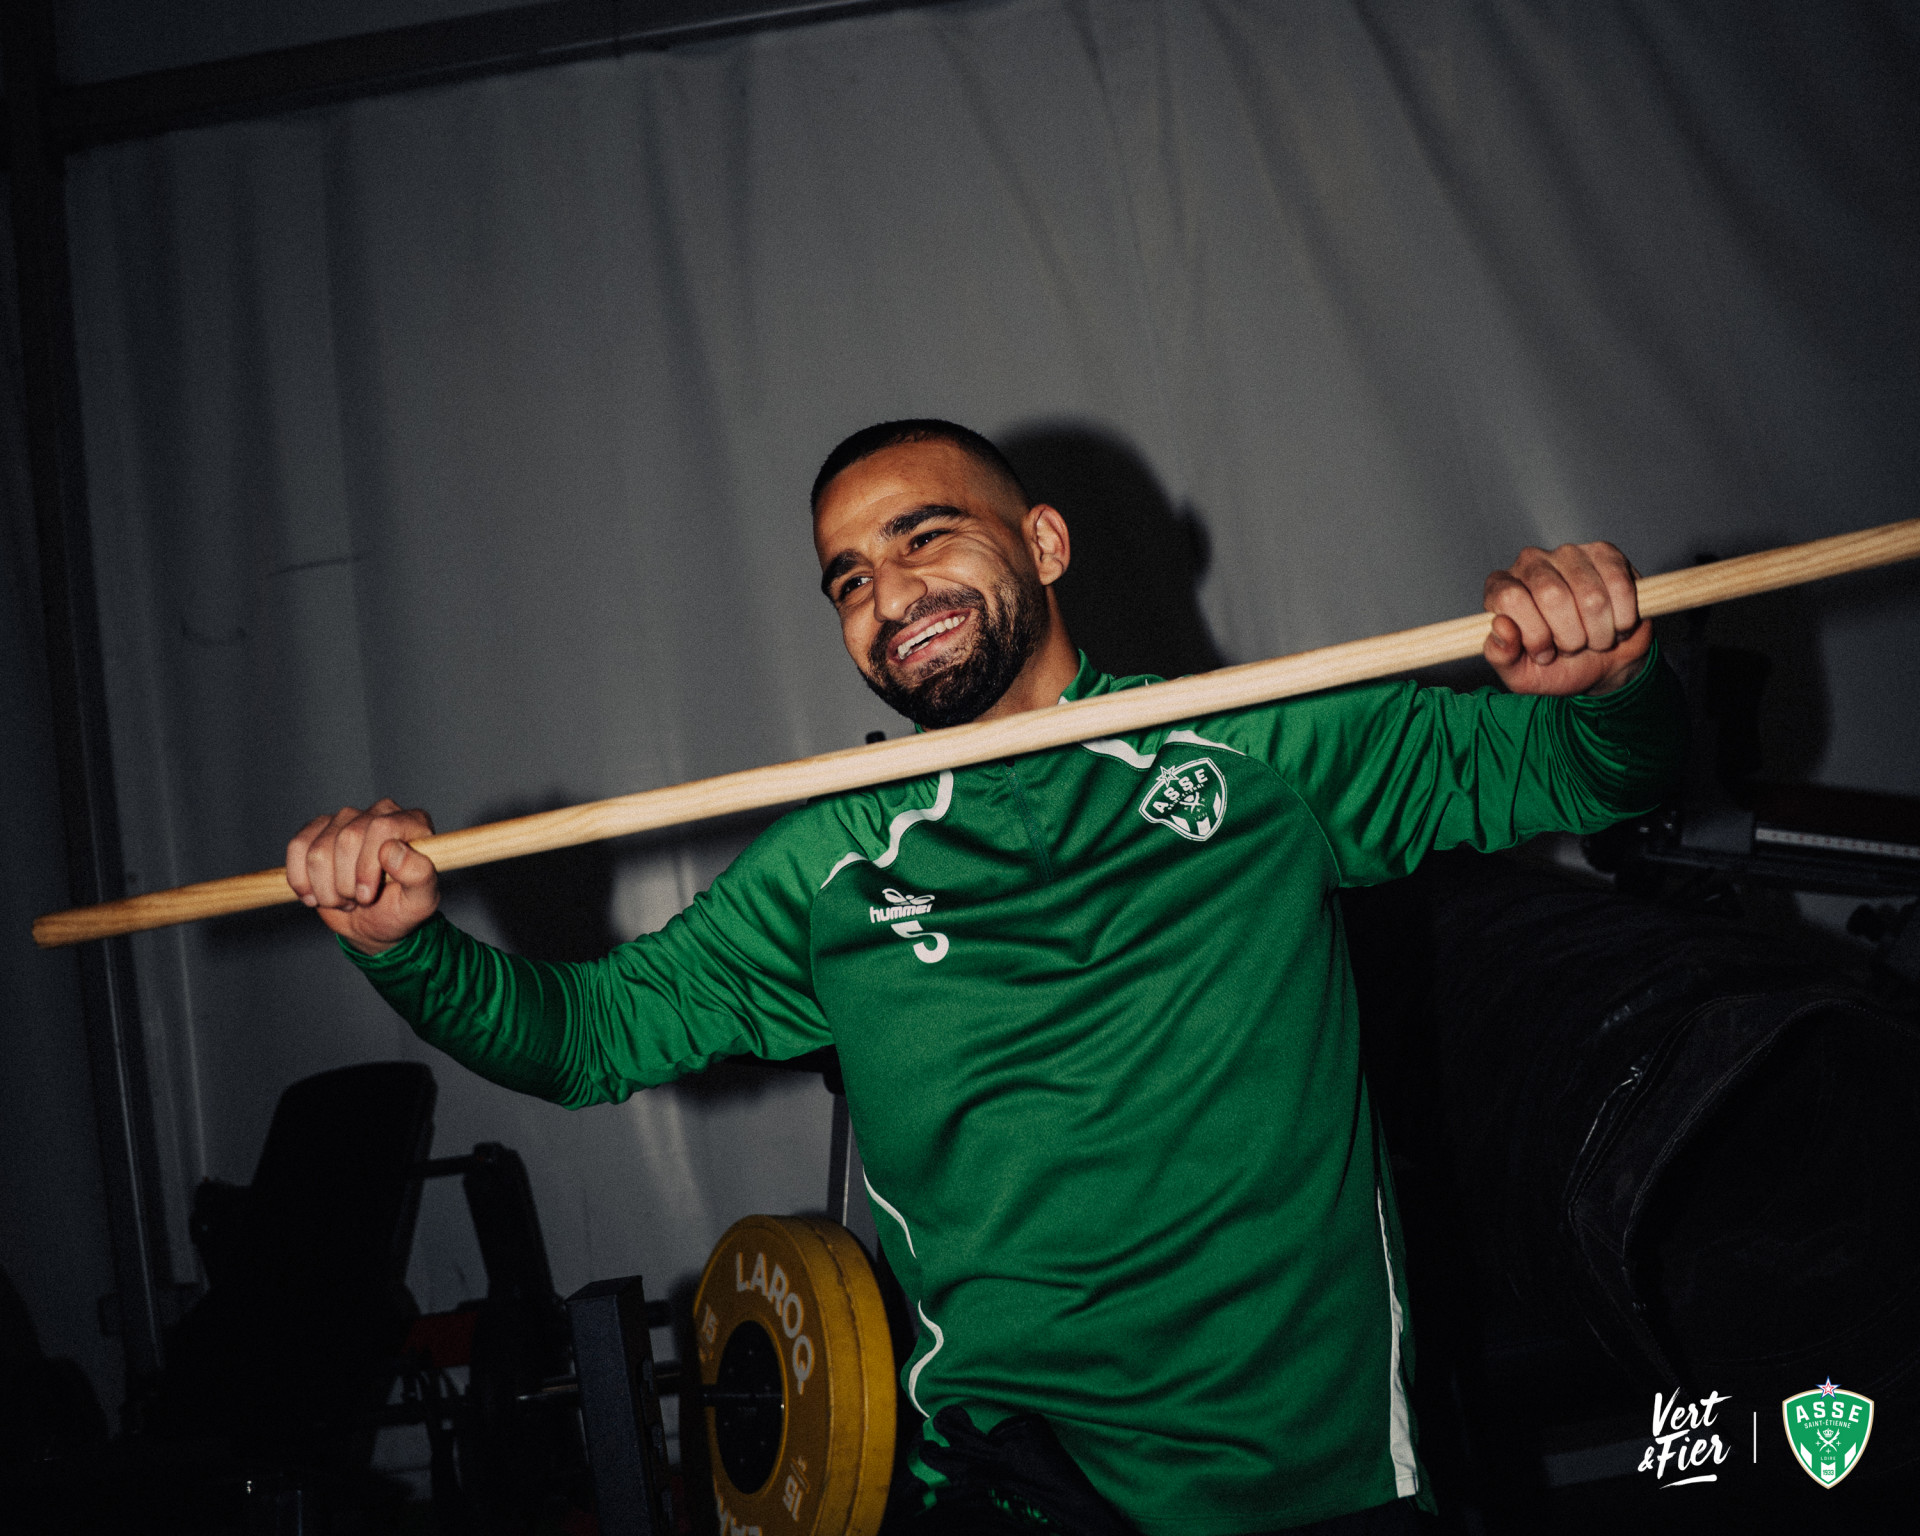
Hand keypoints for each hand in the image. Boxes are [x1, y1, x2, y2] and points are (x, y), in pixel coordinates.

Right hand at [286, 797, 439, 954]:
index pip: (382, 827)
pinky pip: (297, 848)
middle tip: (359, 901)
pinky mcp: (318, 829)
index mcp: (412, 823)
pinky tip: (316, 894)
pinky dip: (301, 880)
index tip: (367, 896)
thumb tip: (391, 850)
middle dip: (346, 883)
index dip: (367, 866)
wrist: (372, 921)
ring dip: (326, 887)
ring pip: (318, 849)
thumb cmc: (401, 908)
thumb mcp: (421, 901)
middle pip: (347, 838)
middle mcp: (380, 812)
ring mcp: (347, 818)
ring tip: (344, 898)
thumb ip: (419, 875)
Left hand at [1483, 542, 1652, 696]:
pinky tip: (1615, 625)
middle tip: (1572, 647)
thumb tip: (1502, 626)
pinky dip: (1622, 618)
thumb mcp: (1521, 673)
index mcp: (1500, 588)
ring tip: (1593, 639)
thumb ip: (1501, 655)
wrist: (1601, 664)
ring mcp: (1568, 553)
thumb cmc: (1555, 666)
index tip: (1544, 653)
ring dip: (1598, 632)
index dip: (1534, 633)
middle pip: (1552, 594)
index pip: (1511, 598)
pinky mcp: (1605, 553)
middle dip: (1569, 636)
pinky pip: (1620, 586)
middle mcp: (1530, 563)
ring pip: (1591, 595)